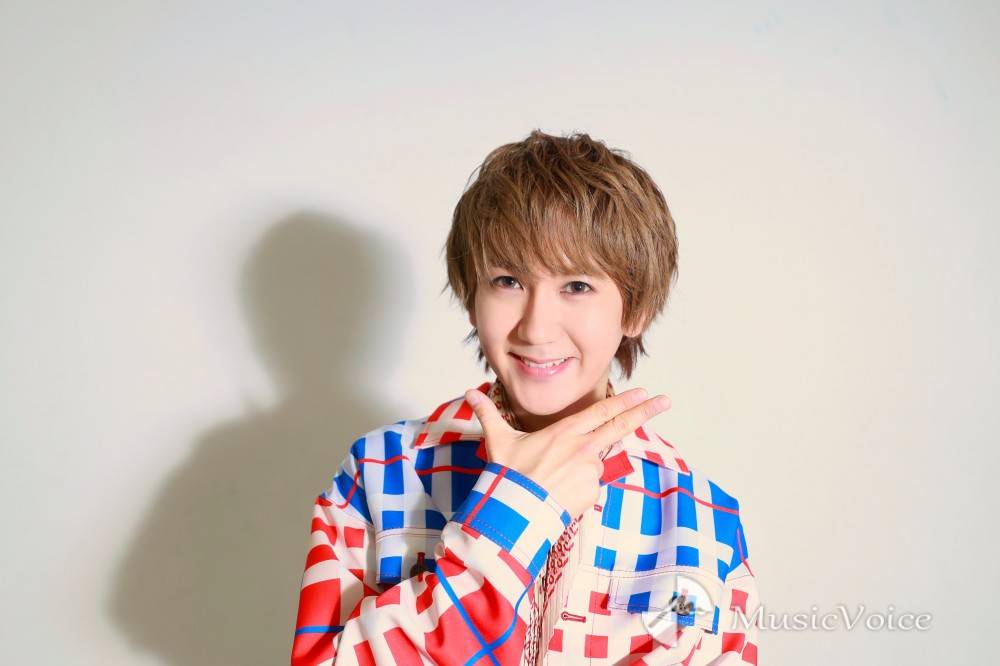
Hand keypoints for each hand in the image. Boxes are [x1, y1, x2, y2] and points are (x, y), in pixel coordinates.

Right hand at [464, 387, 670, 518]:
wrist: (514, 513)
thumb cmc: (507, 476)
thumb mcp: (498, 441)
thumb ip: (488, 414)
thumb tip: (470, 392)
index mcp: (565, 432)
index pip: (602, 412)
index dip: (625, 401)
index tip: (644, 392)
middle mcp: (583, 449)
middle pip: (619, 427)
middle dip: (645, 412)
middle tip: (665, 401)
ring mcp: (589, 472)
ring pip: (595, 463)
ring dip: (582, 467)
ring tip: (554, 479)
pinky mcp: (591, 494)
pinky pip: (589, 487)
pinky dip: (579, 488)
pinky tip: (559, 493)